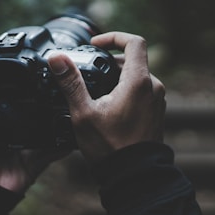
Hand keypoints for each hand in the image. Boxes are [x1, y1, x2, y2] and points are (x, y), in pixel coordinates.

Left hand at [0, 62, 68, 192]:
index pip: (12, 98)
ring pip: (48, 127)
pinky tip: (76, 128)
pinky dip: (66, 141)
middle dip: (46, 98)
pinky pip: (54, 150)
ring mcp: (27, 146)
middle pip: (34, 111)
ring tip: (72, 98)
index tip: (33, 66)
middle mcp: (14, 130)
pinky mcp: (37, 160)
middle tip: (58, 79)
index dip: (21, 85)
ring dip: (59, 116)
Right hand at [47, 32, 165, 162]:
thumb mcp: (84, 113)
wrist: (134, 178)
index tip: (96, 45)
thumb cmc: (110, 148)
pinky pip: (141, 93)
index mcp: (139, 81)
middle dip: (109, 62)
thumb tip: (57, 57)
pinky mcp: (156, 114)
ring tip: (95, 94)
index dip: (113, 37)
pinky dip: (125, 92)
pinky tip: (108, 109)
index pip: (133, 42)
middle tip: (88, 73)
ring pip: (137, 78)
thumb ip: (70, 82)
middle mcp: (154, 88)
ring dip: (117, 79)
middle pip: (132, 61)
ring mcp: (158, 102)